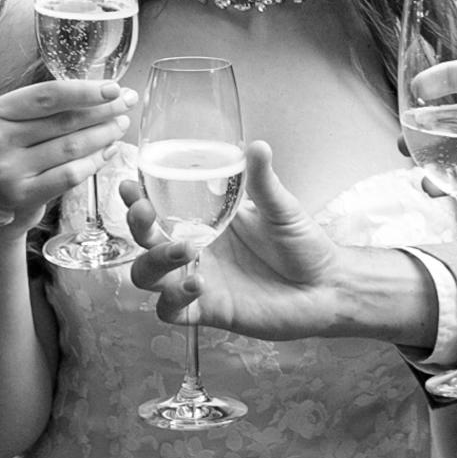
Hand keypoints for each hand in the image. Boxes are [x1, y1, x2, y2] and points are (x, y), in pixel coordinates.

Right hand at [0, 78, 127, 216]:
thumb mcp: (18, 122)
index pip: (48, 96)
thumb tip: (105, 93)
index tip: (113, 88)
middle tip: (126, 104)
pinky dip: (94, 162)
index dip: (84, 91)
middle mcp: (0, 138)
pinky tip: (108, 152)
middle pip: (64, 120)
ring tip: (120, 126)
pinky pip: (70, 174)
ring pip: (71, 147)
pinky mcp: (24, 194)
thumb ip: (50, 108)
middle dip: (103, 110)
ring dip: (103, 134)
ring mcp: (10, 169)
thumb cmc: (14, 151)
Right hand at [127, 142, 435, 343]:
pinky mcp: (208, 312)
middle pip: (143, 243)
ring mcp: (197, 283)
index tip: (130, 184)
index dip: (137, 199)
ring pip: (147, 277)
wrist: (327, 288)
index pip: (158, 209)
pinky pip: (171, 312)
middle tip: (145, 214)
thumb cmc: (303, 246)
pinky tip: (198, 284)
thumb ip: (263, 181)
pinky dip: (174, 299)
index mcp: (203, 222)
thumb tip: (257, 145)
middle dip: (136, 227)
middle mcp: (193, 252)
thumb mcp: (282, 209)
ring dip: (155, 262)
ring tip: (185, 250)